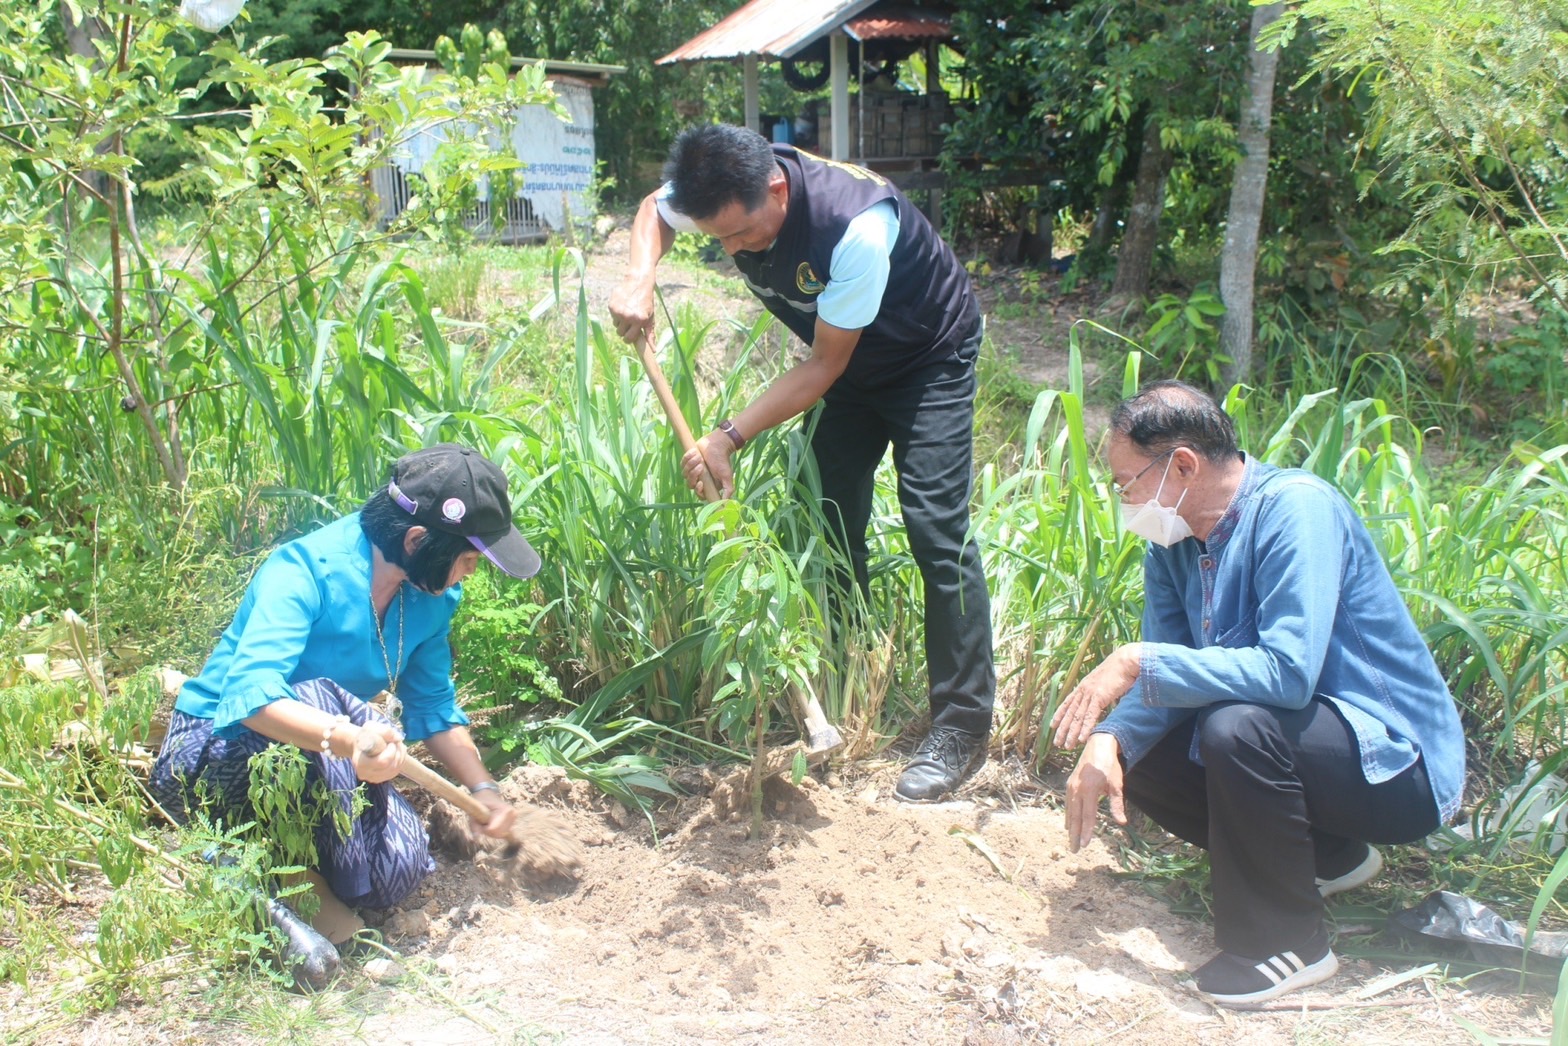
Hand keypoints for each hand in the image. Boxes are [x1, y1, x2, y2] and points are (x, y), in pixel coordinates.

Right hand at [349, 721, 405, 783]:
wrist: (361, 745)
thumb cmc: (365, 736)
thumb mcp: (371, 727)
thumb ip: (385, 731)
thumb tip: (397, 739)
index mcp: (360, 762)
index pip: (383, 762)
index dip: (391, 751)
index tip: (390, 742)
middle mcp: (365, 774)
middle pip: (391, 767)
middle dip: (398, 752)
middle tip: (395, 742)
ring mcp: (372, 778)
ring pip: (395, 770)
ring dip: (401, 756)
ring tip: (396, 746)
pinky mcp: (379, 779)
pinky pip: (395, 772)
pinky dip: (400, 761)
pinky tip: (396, 752)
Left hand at [470, 789, 516, 838]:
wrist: (488, 794)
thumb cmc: (481, 801)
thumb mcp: (474, 811)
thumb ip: (475, 826)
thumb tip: (476, 839)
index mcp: (505, 810)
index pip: (494, 829)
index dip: (484, 829)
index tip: (480, 821)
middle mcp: (513, 814)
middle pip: (498, 834)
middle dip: (488, 831)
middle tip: (483, 820)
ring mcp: (514, 819)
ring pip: (501, 835)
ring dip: (492, 831)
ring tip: (488, 820)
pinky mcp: (513, 823)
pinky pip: (503, 834)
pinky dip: (496, 831)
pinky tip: (493, 823)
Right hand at [609, 277, 654, 343]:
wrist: (638, 282)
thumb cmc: (646, 302)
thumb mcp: (650, 317)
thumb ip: (650, 334)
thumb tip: (653, 350)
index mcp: (639, 320)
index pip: (629, 339)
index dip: (629, 338)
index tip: (630, 335)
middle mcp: (628, 316)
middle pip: (620, 333)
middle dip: (624, 330)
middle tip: (630, 321)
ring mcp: (619, 311)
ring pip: (615, 325)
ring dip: (620, 322)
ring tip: (627, 312)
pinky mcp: (612, 306)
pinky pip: (612, 317)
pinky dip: (616, 314)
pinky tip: (623, 306)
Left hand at [682, 434, 734, 499]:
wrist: (718, 444)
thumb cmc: (723, 460)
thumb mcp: (727, 476)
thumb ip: (728, 490)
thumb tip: (726, 504)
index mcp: (708, 485)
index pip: (699, 494)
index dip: (698, 490)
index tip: (701, 483)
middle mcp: (699, 479)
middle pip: (690, 484)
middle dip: (694, 475)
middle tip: (701, 466)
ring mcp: (692, 470)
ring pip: (684, 474)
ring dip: (691, 465)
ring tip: (699, 457)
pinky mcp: (687, 461)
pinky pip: (682, 463)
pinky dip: (687, 457)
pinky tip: (695, 452)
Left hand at [1049, 644, 1140, 748]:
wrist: (1126, 661)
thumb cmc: (1120, 670)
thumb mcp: (1105, 681)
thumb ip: (1099, 691)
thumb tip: (1100, 698)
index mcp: (1083, 686)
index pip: (1067, 703)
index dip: (1059, 715)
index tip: (1052, 725)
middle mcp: (1083, 690)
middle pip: (1069, 713)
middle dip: (1062, 729)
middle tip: (1056, 743)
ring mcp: (1090, 694)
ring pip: (1077, 717)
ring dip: (1071, 733)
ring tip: (1067, 746)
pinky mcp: (1099, 697)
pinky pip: (1089, 716)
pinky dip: (1085, 728)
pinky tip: (1081, 739)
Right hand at [1065, 733, 1126, 851]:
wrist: (1097, 746)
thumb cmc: (1110, 766)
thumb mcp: (1116, 785)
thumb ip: (1117, 804)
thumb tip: (1121, 822)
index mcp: (1089, 790)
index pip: (1088, 816)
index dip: (1087, 831)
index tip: (1085, 845)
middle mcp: (1077, 789)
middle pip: (1075, 817)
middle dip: (1075, 834)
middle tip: (1074, 849)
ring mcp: (1071, 786)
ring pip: (1070, 811)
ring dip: (1071, 827)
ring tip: (1071, 840)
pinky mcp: (1069, 784)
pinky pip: (1068, 804)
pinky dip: (1068, 815)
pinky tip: (1069, 824)